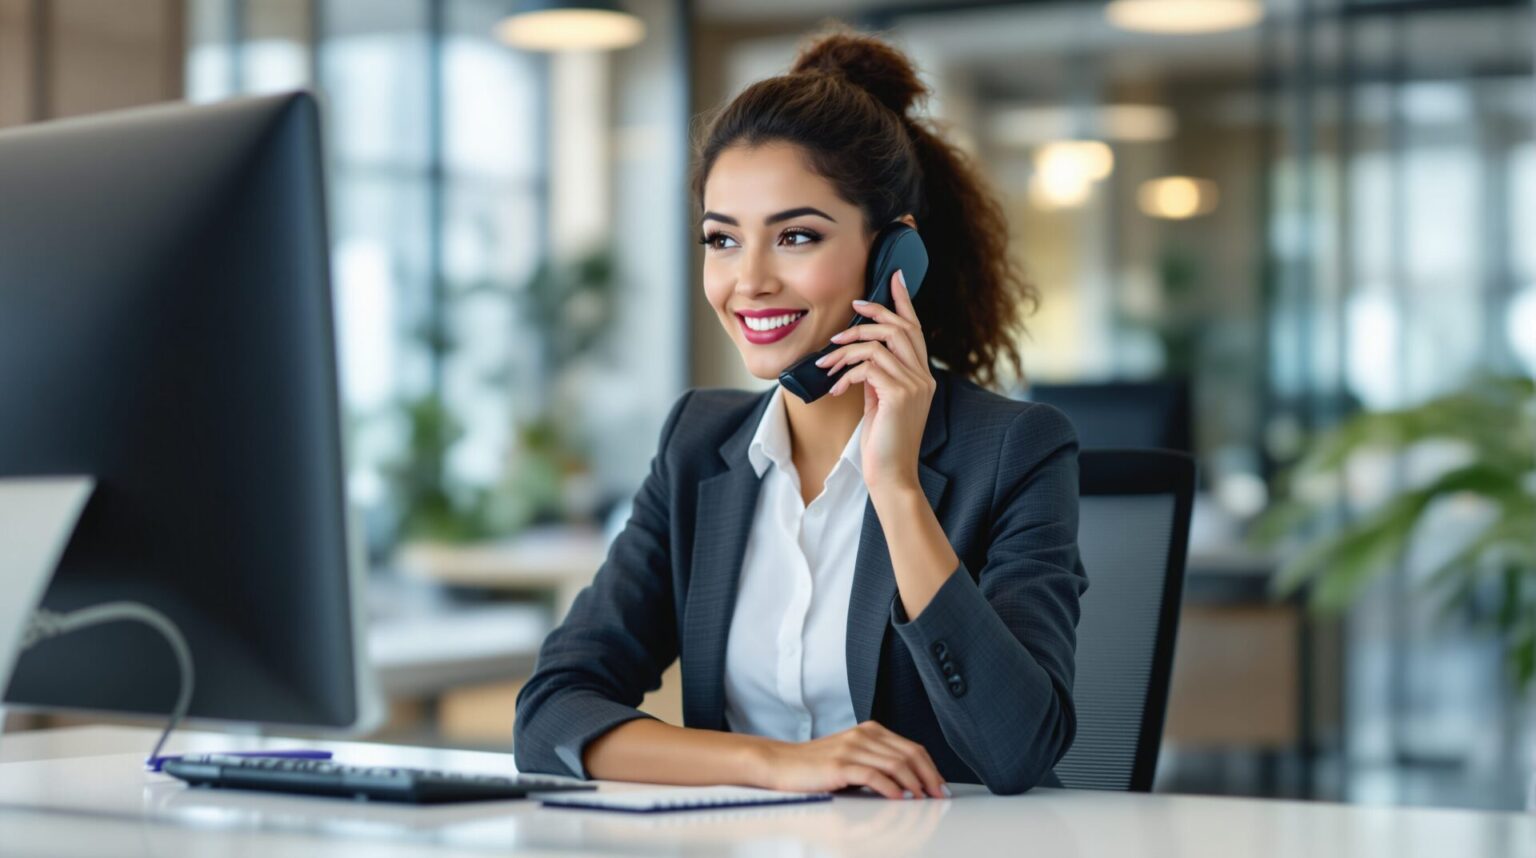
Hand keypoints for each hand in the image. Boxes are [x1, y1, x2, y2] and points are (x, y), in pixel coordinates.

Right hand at [754, 720, 948, 799]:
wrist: (780, 763)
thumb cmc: (814, 765)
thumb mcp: (851, 757)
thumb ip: (877, 762)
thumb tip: (909, 782)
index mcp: (869, 731)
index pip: (912, 747)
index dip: (931, 767)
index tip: (940, 786)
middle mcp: (863, 735)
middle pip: (909, 754)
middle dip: (929, 776)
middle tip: (938, 795)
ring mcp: (851, 748)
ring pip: (896, 764)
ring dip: (914, 784)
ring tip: (923, 799)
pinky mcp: (840, 764)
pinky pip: (873, 774)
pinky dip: (891, 787)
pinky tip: (899, 798)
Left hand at [814, 269, 934, 494]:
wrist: (891, 476)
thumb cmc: (882, 444)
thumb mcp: (880, 403)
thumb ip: (878, 378)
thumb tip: (860, 358)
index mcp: (921, 377)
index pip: (915, 329)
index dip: (904, 301)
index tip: (895, 277)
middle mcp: (923, 377)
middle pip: (900, 327)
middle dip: (871, 315)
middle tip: (847, 316)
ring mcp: (914, 384)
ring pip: (878, 343)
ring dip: (845, 349)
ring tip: (826, 364)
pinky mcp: (899, 393)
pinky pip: (868, 366)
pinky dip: (845, 373)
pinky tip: (834, 389)